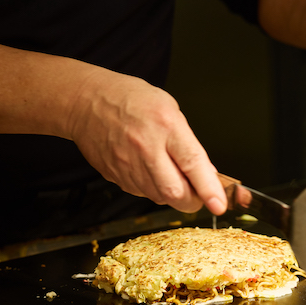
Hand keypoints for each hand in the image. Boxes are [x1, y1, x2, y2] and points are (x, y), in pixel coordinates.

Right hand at [67, 69, 226, 214]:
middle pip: (175, 192)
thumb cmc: (131, 100)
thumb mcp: (170, 109)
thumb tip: (205, 174)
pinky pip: (141, 192)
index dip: (208, 188)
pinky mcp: (115, 176)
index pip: (192, 164)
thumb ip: (188, 143)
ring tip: (168, 171)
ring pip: (159, 197)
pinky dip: (152, 188)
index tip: (219, 205)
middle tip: (199, 194)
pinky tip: (149, 169)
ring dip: (172, 193)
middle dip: (192, 201)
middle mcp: (146, 148)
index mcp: (166, 125)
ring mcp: (128, 165)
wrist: (86, 102)